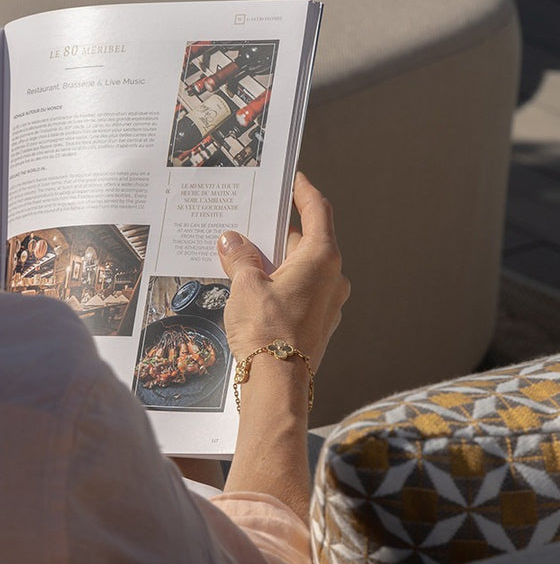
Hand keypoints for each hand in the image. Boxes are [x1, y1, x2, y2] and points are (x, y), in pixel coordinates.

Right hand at [216, 172, 348, 369]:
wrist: (276, 384)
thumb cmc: (266, 331)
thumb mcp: (245, 285)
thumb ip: (240, 257)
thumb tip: (232, 241)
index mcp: (322, 259)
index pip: (317, 211)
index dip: (304, 192)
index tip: (294, 179)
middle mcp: (333, 279)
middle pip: (305, 242)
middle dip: (276, 233)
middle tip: (250, 223)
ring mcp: (328, 304)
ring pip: (300, 270)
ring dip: (274, 262)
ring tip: (241, 258)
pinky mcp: (317, 325)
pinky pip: (298, 294)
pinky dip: (278, 285)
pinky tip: (251, 290)